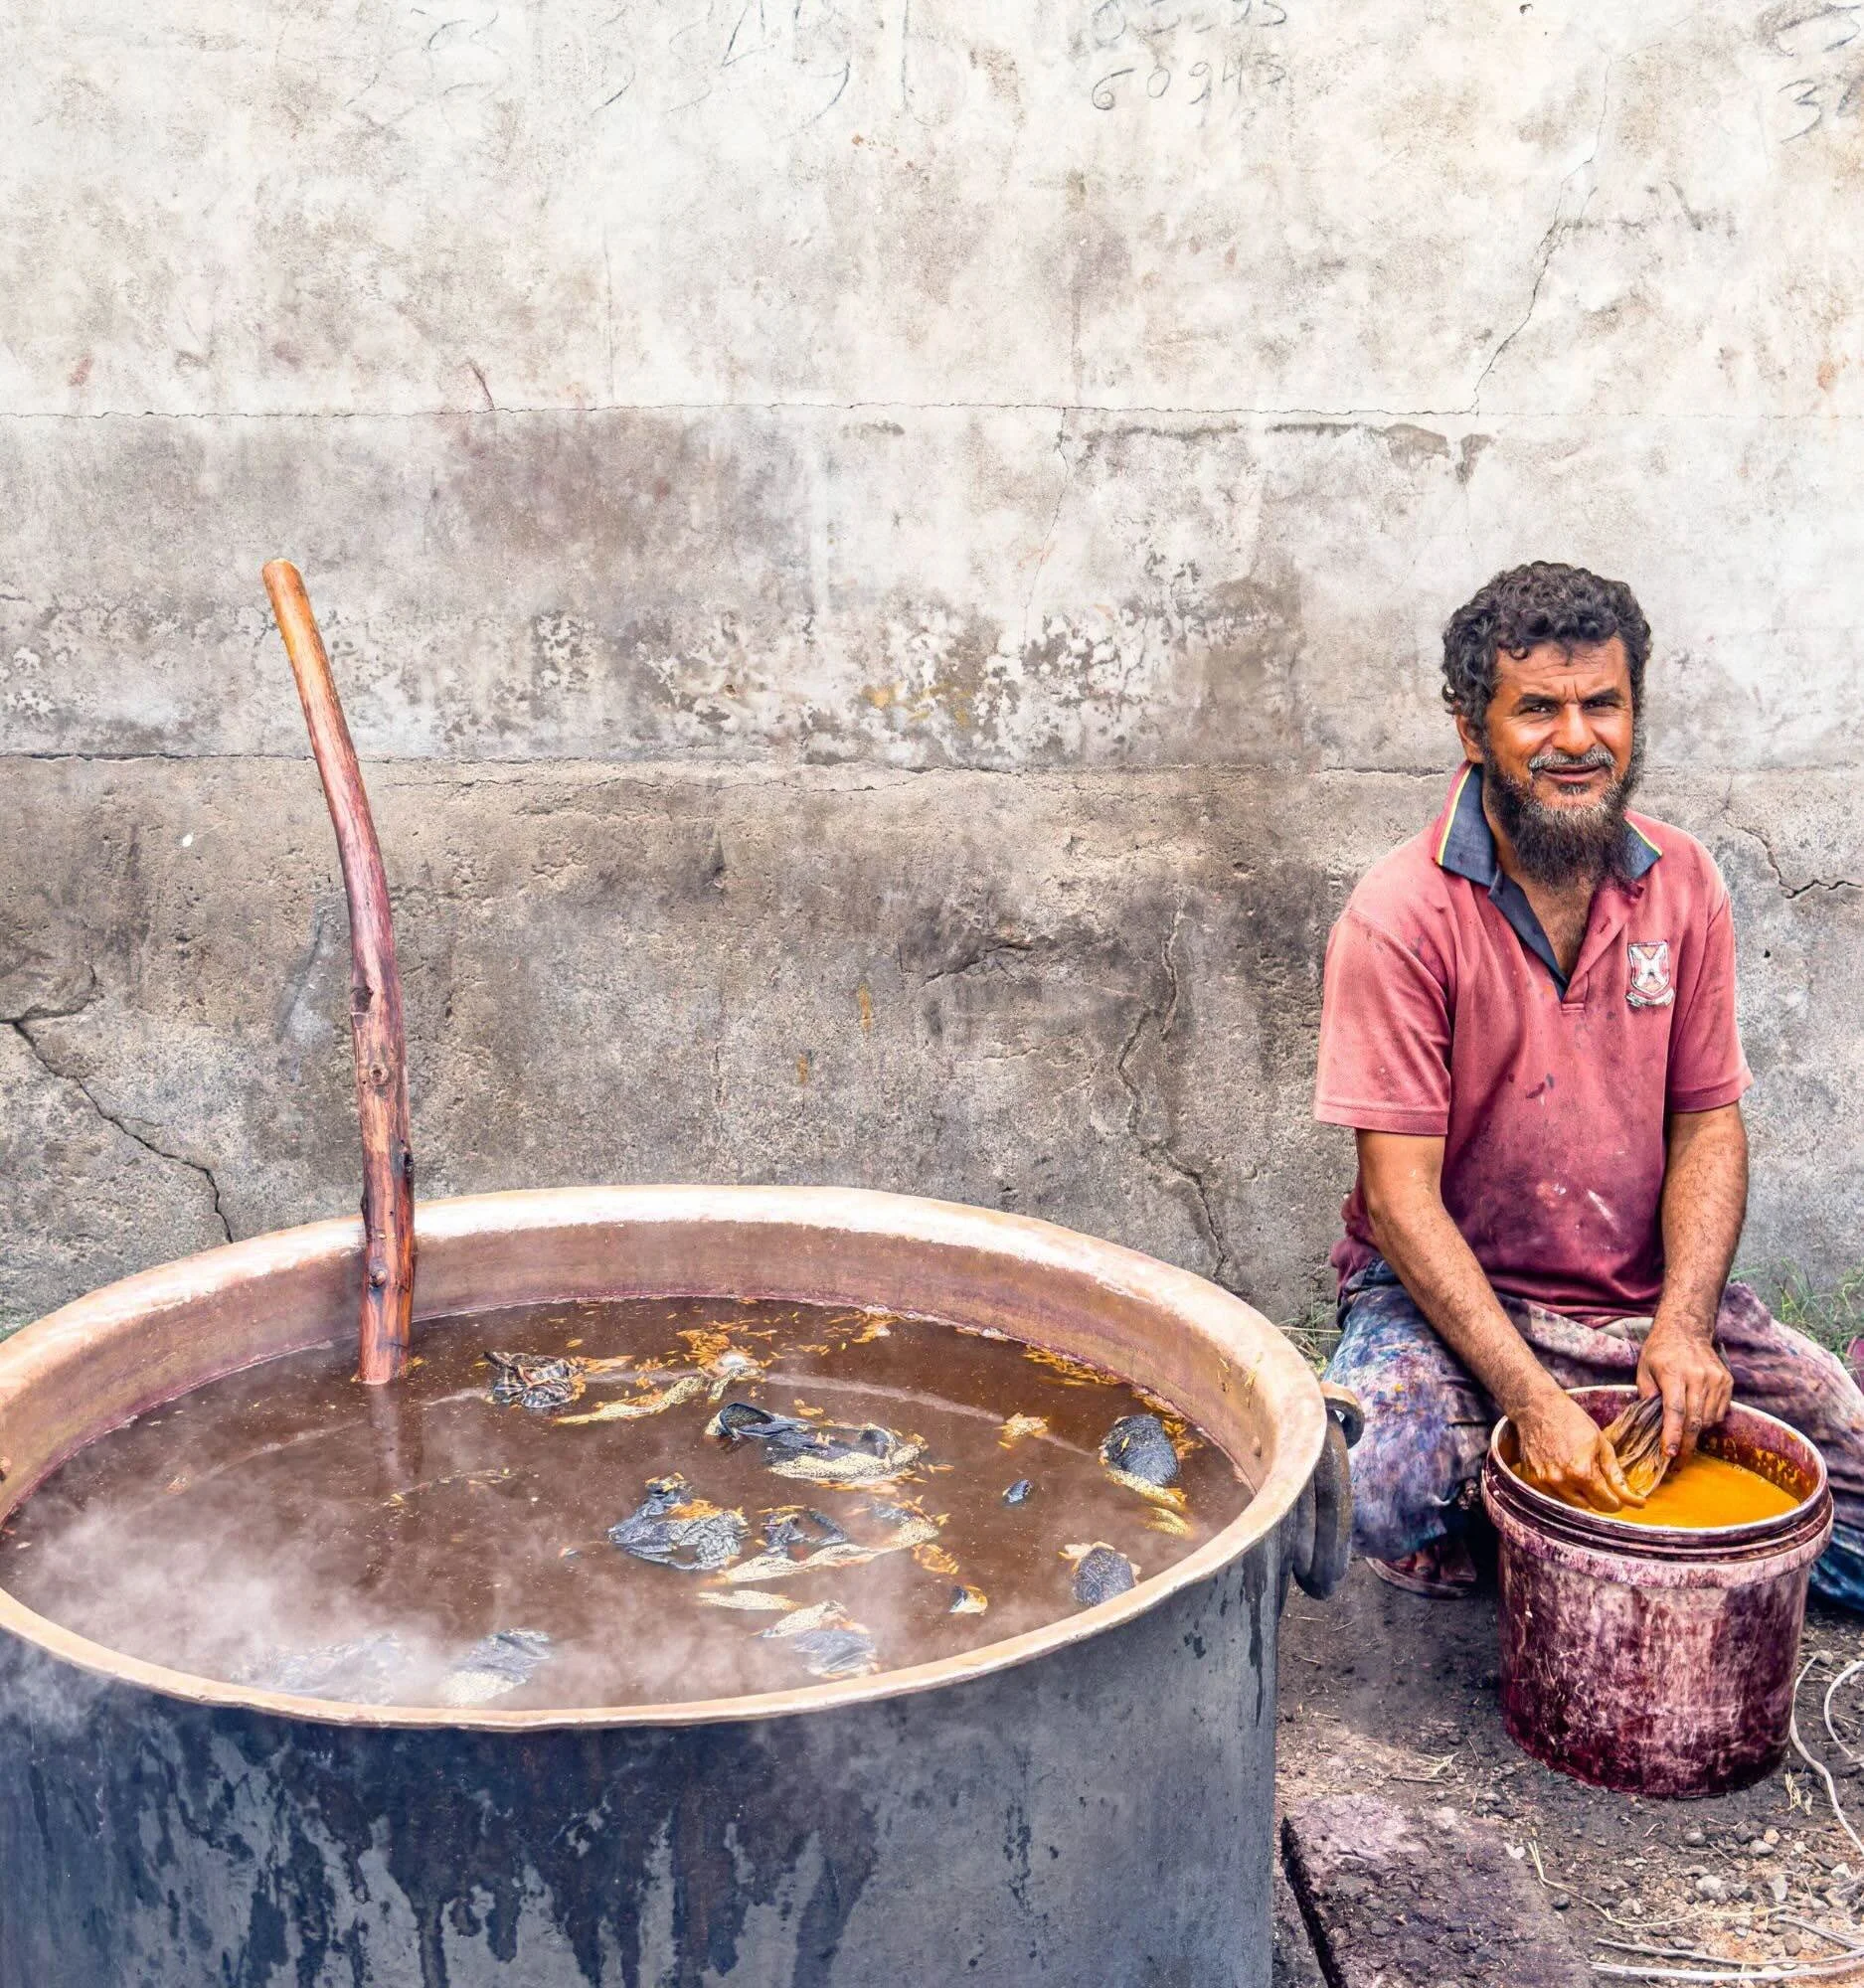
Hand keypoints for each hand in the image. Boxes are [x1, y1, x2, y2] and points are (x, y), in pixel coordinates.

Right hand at [1514, 1386, 1640, 1512]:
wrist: (1538, 1408)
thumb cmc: (1572, 1421)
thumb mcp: (1602, 1444)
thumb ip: (1617, 1476)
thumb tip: (1636, 1501)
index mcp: (1582, 1472)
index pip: (1607, 1504)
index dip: (1616, 1500)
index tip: (1617, 1493)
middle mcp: (1561, 1481)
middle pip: (1589, 1506)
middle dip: (1597, 1496)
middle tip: (1595, 1474)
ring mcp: (1543, 1482)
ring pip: (1571, 1504)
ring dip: (1579, 1494)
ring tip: (1577, 1470)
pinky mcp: (1531, 1480)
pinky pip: (1553, 1497)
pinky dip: (1562, 1489)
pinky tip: (1561, 1470)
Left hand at [1638, 1319, 1733, 1459]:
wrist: (1686, 1329)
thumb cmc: (1660, 1351)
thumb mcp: (1643, 1368)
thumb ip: (1646, 1395)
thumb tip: (1652, 1423)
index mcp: (1673, 1373)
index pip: (1675, 1410)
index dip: (1673, 1435)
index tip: (1670, 1454)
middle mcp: (1698, 1377)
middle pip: (1695, 1420)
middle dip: (1687, 1445)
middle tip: (1678, 1462)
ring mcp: (1716, 1380)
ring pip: (1709, 1419)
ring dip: (1697, 1433)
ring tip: (1685, 1433)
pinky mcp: (1727, 1382)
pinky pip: (1719, 1412)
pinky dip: (1708, 1421)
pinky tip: (1697, 1417)